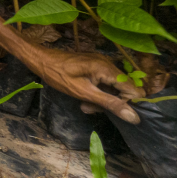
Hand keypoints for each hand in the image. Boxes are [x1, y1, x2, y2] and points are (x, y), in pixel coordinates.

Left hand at [26, 45, 143, 123]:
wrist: (42, 60)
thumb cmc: (59, 76)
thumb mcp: (84, 93)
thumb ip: (110, 104)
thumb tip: (134, 117)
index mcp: (107, 69)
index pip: (134, 90)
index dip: (127, 103)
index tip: (110, 110)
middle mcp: (108, 64)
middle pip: (123, 90)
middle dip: (110, 103)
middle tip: (91, 108)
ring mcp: (102, 65)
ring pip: (113, 89)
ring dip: (101, 100)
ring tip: (84, 104)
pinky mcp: (96, 67)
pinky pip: (105, 84)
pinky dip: (97, 93)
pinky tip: (84, 98)